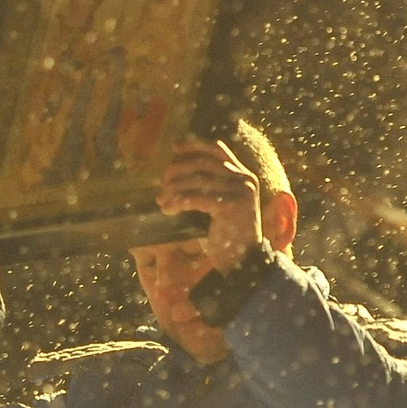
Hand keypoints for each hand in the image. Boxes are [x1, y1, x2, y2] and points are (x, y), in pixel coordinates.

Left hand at [155, 139, 263, 273]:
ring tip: (161, 199)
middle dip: (177, 169)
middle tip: (162, 183)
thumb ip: (209, 187)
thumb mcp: (221, 205)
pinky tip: (168, 209)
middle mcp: (245, 180)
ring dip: (173, 188)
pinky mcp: (231, 207)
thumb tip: (177, 172)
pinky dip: (177, 201)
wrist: (245, 262)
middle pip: (203, 163)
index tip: (174, 147)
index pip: (218, 149)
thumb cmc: (228, 235)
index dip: (194, 145)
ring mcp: (240, 192)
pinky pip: (195, 198)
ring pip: (196, 180)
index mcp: (245, 176)